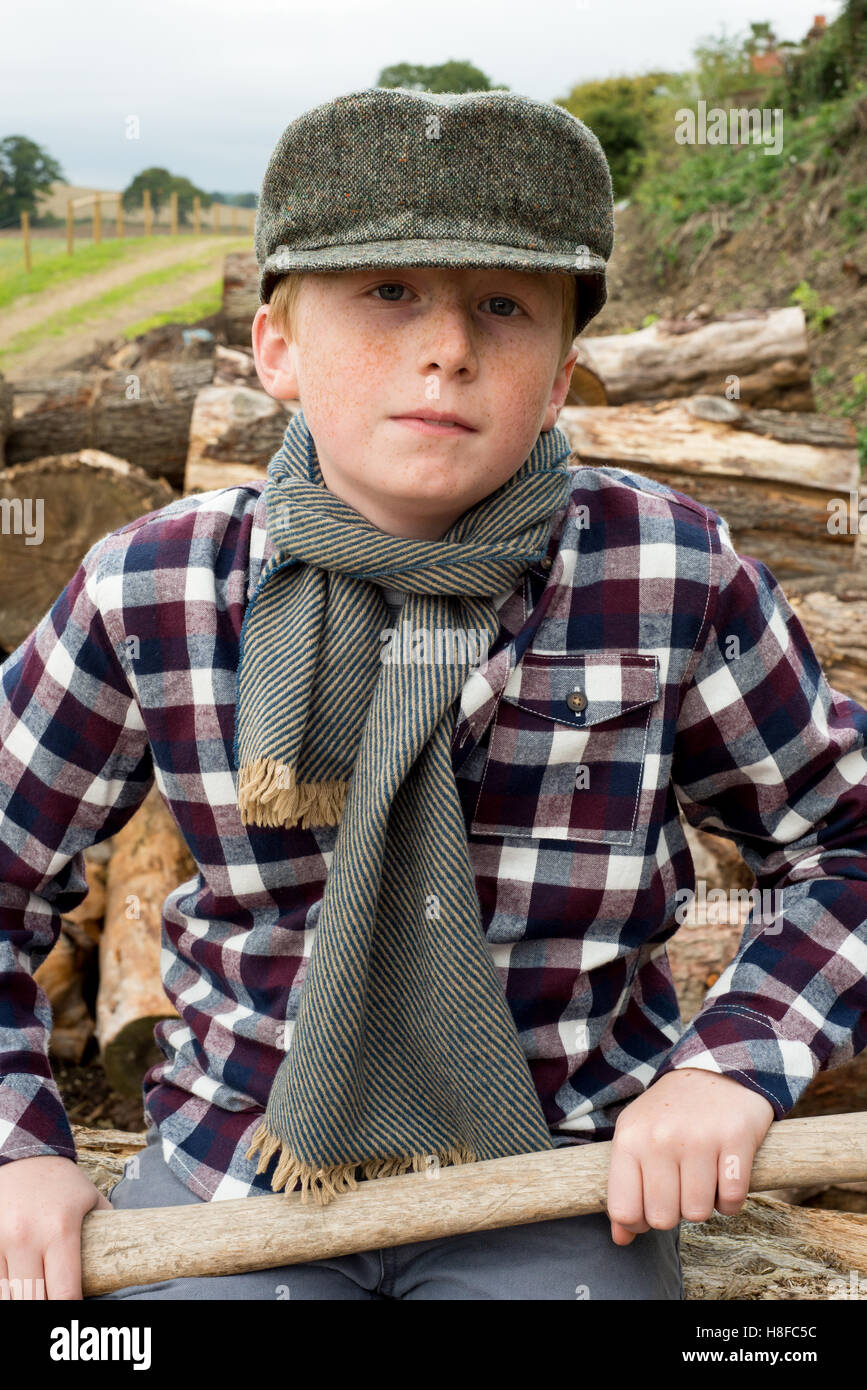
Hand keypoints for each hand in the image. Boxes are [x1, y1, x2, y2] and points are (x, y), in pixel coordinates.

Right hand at [0, 1155, 112, 1299]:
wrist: (23, 1155)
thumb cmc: (63, 1182)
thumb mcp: (91, 1199)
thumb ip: (106, 1227)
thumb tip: (125, 1255)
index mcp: (61, 1230)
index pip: (65, 1291)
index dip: (72, 1309)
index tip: (79, 1309)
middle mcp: (28, 1238)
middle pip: (34, 1300)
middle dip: (48, 1308)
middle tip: (58, 1302)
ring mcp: (2, 1241)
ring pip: (9, 1295)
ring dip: (25, 1300)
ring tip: (40, 1294)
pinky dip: (8, 1290)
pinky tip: (21, 1289)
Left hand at [605, 1068, 775, 1245]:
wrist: (716, 1070)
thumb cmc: (670, 1113)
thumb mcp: (637, 1138)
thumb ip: (625, 1187)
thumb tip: (621, 1240)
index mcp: (629, 1138)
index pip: (624, 1210)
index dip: (638, 1222)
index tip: (651, 1207)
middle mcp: (660, 1138)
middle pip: (663, 1218)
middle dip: (675, 1212)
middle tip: (681, 1186)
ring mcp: (699, 1138)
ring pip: (699, 1213)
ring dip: (704, 1204)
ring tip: (702, 1176)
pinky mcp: (736, 1139)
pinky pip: (732, 1201)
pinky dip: (730, 1200)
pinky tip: (724, 1175)